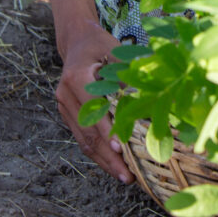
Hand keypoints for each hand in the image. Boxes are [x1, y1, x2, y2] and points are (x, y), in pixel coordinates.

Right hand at [55, 21, 134, 182]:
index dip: (108, 133)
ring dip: (103, 160)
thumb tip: (153, 95)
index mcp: (77, 78)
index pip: (94, 112)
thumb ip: (128, 73)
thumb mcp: (115, 51)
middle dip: (108, 158)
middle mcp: (66, 95)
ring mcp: (64, 106)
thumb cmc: (100, 43)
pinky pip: (82, 137)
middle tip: (127, 176)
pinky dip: (98, 151)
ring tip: (123, 176)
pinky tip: (113, 163)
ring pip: (84, 140)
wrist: (76, 40)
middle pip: (88, 133)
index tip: (122, 150)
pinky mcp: (67, 114)